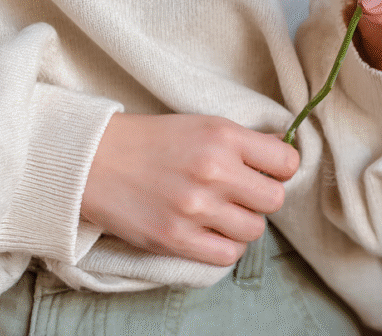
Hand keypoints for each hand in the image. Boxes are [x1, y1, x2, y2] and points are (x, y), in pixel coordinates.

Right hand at [81, 113, 298, 266]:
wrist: (94, 160)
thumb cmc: (153, 141)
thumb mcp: (204, 125)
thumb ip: (246, 141)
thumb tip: (284, 152)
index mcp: (224, 137)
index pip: (287, 161)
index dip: (281, 168)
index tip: (268, 171)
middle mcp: (214, 171)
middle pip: (274, 199)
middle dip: (262, 197)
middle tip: (242, 194)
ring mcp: (195, 207)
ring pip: (254, 230)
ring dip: (243, 224)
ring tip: (223, 213)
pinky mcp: (175, 238)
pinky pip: (228, 255)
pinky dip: (226, 247)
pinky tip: (213, 233)